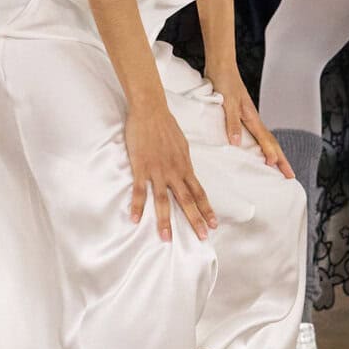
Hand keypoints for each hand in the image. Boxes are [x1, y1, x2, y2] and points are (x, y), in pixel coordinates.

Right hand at [124, 100, 215, 241]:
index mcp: (185, 166)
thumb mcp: (181, 145)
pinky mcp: (141, 167)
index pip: (199, 192)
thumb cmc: (166, 124)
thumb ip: (183, 161)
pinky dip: (137, 206)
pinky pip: (139, 190)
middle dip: (195, 220)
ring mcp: (157, 171)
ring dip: (165, 220)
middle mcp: (174, 172)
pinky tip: (135, 219)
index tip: (213, 224)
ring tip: (167, 238)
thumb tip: (186, 171)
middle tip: (202, 238)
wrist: (151, 109)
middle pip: (187, 200)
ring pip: (162, 200)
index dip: (206, 209)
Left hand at [209, 70, 289, 178]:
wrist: (222, 64)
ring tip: (279, 168)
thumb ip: (231, 123)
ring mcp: (248, 116)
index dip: (271, 153)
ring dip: (274, 154)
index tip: (275, 166)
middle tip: (290, 176)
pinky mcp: (241, 114)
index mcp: (251, 117)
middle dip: (281, 160)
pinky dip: (262, 145)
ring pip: (265, 139)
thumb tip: (236, 144)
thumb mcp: (227, 102)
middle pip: (271, 142)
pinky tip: (258, 151)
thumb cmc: (224, 80)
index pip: (266, 140)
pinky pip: (255, 134)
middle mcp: (253, 118)